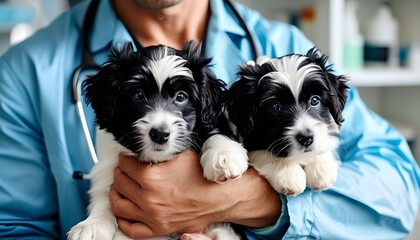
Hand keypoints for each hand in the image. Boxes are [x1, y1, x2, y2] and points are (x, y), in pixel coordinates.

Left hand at [110, 150, 280, 238]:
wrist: (219, 197)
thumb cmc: (202, 176)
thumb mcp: (180, 155)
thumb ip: (159, 153)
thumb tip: (144, 150)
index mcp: (151, 177)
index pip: (125, 164)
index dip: (125, 158)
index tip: (127, 156)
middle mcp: (148, 198)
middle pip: (120, 182)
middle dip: (120, 172)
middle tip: (124, 168)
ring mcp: (152, 216)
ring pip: (119, 205)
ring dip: (116, 193)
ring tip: (120, 186)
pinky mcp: (158, 228)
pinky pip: (130, 229)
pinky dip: (122, 220)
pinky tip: (124, 211)